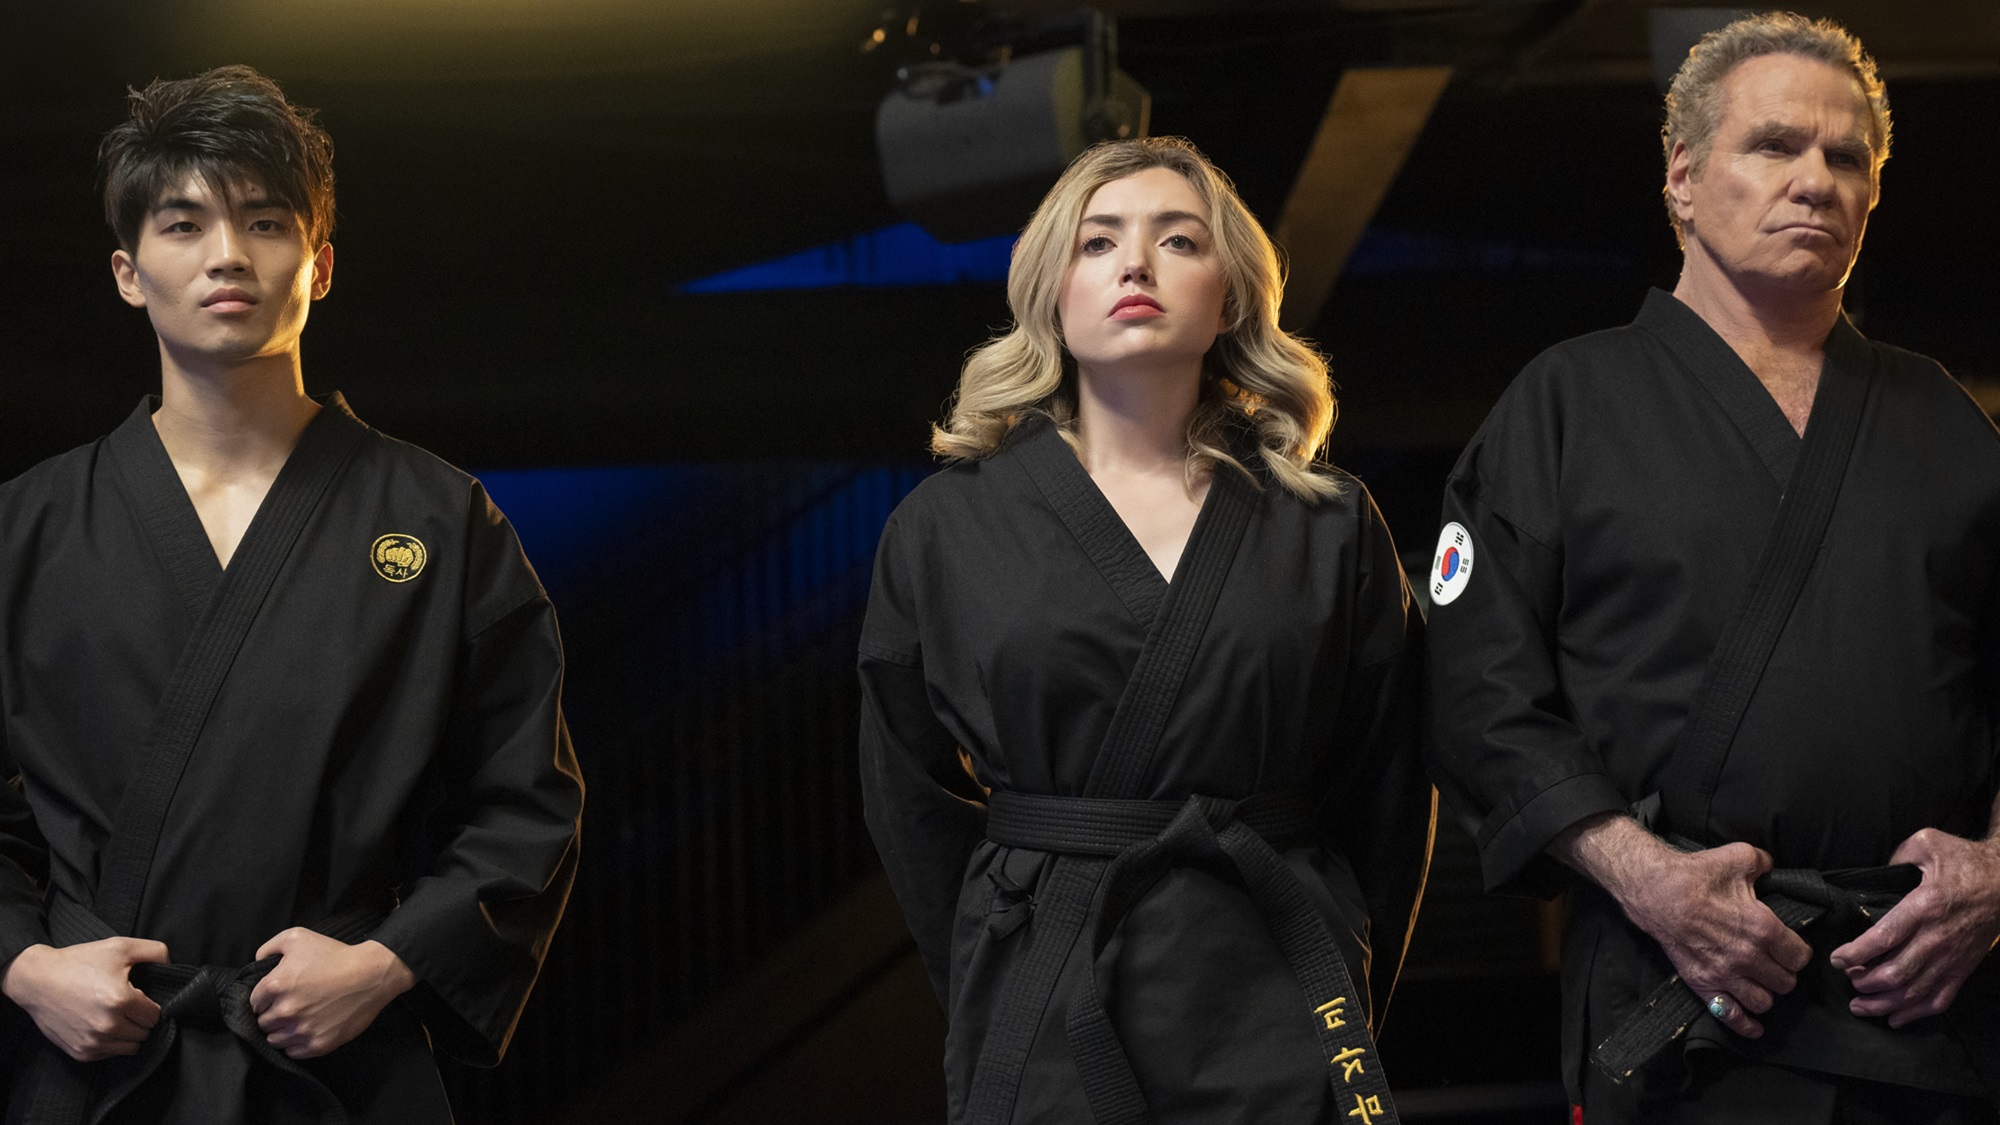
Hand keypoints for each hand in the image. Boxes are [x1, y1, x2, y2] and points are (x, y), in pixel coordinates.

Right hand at [0, 938, 168, 1060]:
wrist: (37, 980)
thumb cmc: (78, 962)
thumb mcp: (120, 946)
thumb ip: (155, 952)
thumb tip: (172, 966)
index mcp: (120, 1001)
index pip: (155, 1016)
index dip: (150, 1005)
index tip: (139, 997)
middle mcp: (107, 1026)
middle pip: (144, 1033)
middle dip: (140, 1019)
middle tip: (126, 1005)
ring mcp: (92, 1042)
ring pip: (130, 1047)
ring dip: (128, 1034)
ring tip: (115, 1016)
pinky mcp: (80, 1052)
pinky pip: (110, 1054)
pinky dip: (111, 1043)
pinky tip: (100, 1025)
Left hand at [249, 929, 414, 1058]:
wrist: (371, 974)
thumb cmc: (335, 955)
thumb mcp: (298, 937)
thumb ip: (268, 947)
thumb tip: (257, 962)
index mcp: (276, 985)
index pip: (254, 1003)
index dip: (265, 998)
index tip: (278, 995)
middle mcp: (285, 1010)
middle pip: (262, 1023)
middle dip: (272, 1015)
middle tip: (290, 1005)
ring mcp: (302, 1030)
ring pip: (274, 1040)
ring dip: (282, 1031)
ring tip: (298, 1019)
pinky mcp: (318, 1044)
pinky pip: (293, 1052)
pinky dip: (296, 1044)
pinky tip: (307, 1029)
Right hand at [1558, 814, 1810, 1037]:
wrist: (1654, 892)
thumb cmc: (1696, 874)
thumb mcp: (1739, 857)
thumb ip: (1765, 862)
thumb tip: (1772, 867)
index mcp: (1762, 928)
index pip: (1800, 956)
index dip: (1798, 951)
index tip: (1791, 947)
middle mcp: (1747, 957)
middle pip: (1786, 982)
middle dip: (1784, 972)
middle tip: (1775, 963)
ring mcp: (1724, 975)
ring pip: (1764, 1002)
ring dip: (1766, 993)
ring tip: (1760, 981)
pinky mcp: (1703, 984)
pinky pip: (1731, 1016)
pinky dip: (1746, 1025)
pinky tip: (1754, 1026)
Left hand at [1829, 828, 1999, 1027]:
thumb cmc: (1966, 861)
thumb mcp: (1929, 843)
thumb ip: (1898, 853)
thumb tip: (1879, 868)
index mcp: (1923, 907)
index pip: (1882, 939)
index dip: (1855, 954)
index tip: (1837, 960)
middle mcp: (1936, 938)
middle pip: (1894, 974)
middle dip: (1864, 983)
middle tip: (1848, 980)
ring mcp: (1951, 958)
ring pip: (1913, 992)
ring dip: (1883, 1004)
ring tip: (1859, 1005)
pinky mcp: (1963, 969)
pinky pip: (1939, 999)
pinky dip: (1915, 1013)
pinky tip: (1894, 1018)